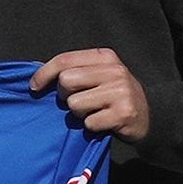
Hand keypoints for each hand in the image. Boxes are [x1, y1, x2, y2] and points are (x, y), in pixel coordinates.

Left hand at [30, 48, 149, 141]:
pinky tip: (104, 122)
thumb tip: (38, 78)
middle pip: (66, 82)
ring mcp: (120, 92)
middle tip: (79, 101)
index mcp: (105, 57)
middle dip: (65, 96)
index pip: (64, 60)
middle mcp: (114, 71)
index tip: (33, 86)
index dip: (44, 74)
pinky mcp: (123, 113)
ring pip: (75, 105)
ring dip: (79, 114)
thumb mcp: (99, 74)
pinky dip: (92, 127)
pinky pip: (89, 123)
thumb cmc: (114, 95)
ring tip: (94, 112)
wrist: (149, 115)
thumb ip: (75, 70)